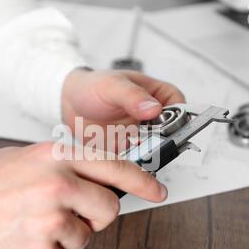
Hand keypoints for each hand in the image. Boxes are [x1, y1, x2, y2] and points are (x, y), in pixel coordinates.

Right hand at [0, 143, 166, 248]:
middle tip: (71, 214)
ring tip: (30, 225)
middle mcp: (58, 184)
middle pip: (109, 208)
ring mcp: (52, 219)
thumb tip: (94, 175)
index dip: (142, 180)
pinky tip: (20, 240)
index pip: (115, 166)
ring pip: (85, 236)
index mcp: (54, 156)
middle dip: (96, 215)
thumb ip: (62, 165)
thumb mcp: (23, 160)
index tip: (157, 190)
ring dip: (64, 235)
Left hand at [62, 69, 184, 150]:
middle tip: (148, 145)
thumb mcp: (113, 85)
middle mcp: (152, 117)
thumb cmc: (92, 86)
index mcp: (157, 95)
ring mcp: (140, 135)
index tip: (169, 129)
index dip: (179, 121)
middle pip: (170, 135)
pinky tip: (121, 160)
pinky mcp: (127, 150)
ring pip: (154, 151)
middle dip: (162, 143)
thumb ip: (133, 96)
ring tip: (131, 154)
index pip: (180, 109)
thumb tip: (154, 108)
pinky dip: (130, 163)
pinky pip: (135, 161)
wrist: (68, 101)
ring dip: (146, 156)